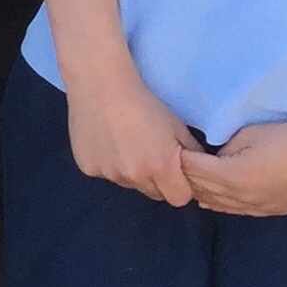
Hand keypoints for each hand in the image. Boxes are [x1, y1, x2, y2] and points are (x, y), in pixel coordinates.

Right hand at [63, 65, 200, 204]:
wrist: (101, 87)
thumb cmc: (144, 103)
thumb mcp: (177, 126)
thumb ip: (191, 152)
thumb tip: (198, 168)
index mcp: (161, 168)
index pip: (179, 199)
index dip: (181, 186)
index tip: (176, 171)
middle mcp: (134, 177)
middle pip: (154, 194)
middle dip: (157, 181)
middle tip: (151, 155)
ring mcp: (108, 174)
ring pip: (129, 184)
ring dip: (132, 173)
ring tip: (126, 145)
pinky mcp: (88, 168)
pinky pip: (106, 174)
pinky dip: (109, 164)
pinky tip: (107, 142)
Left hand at [180, 115, 286, 219]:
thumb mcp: (247, 135)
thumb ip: (223, 148)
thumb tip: (212, 158)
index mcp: (231, 176)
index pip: (191, 170)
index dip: (178, 159)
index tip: (166, 150)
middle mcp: (240, 198)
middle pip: (200, 190)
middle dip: (184, 177)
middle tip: (170, 166)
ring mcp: (258, 207)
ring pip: (217, 205)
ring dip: (201, 194)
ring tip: (186, 183)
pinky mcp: (273, 210)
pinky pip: (237, 211)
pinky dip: (221, 204)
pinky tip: (211, 201)